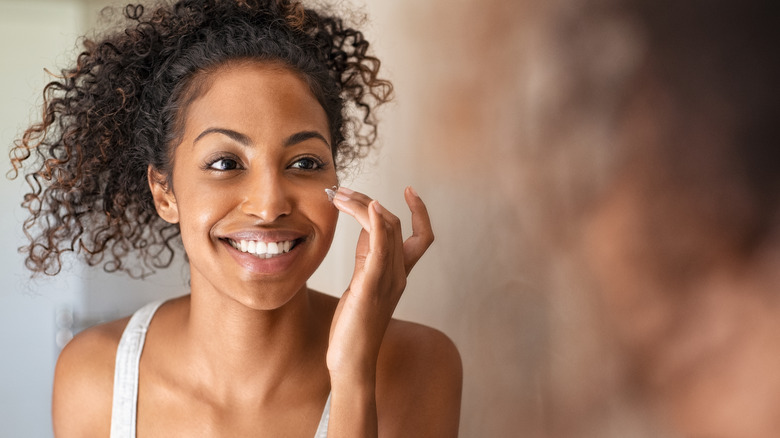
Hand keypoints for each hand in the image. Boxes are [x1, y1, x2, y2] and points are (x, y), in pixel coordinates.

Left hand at [326, 186, 433, 379]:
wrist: (351, 360)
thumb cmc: (354, 325)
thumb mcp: (362, 283)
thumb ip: (367, 256)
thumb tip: (364, 226)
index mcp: (399, 274)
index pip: (422, 236)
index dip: (420, 211)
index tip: (409, 189)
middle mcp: (399, 274)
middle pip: (395, 224)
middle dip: (369, 201)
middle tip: (342, 191)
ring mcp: (388, 280)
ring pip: (386, 229)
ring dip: (364, 205)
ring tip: (340, 195)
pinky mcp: (371, 286)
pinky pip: (380, 248)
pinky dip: (376, 223)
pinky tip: (369, 207)